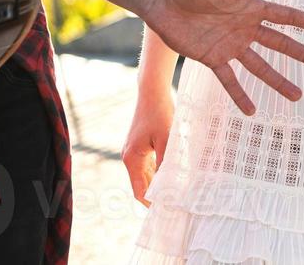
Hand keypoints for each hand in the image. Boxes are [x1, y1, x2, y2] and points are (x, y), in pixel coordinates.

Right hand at [122, 89, 173, 206]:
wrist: (152, 91)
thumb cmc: (159, 113)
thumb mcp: (166, 140)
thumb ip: (166, 164)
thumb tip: (170, 186)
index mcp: (132, 159)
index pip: (139, 190)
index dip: (151, 204)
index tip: (166, 212)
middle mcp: (129, 157)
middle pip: (142, 185)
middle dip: (155, 196)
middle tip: (173, 206)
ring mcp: (133, 151)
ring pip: (145, 175)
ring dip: (157, 184)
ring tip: (174, 194)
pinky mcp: (140, 145)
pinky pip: (148, 165)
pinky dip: (158, 173)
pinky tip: (171, 176)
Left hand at [143, 0, 303, 114]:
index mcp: (251, 7)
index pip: (286, 16)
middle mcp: (246, 28)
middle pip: (281, 44)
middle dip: (303, 54)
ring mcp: (231, 45)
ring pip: (261, 67)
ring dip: (279, 81)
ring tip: (297, 96)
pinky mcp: (213, 58)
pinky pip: (230, 80)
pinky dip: (240, 95)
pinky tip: (252, 110)